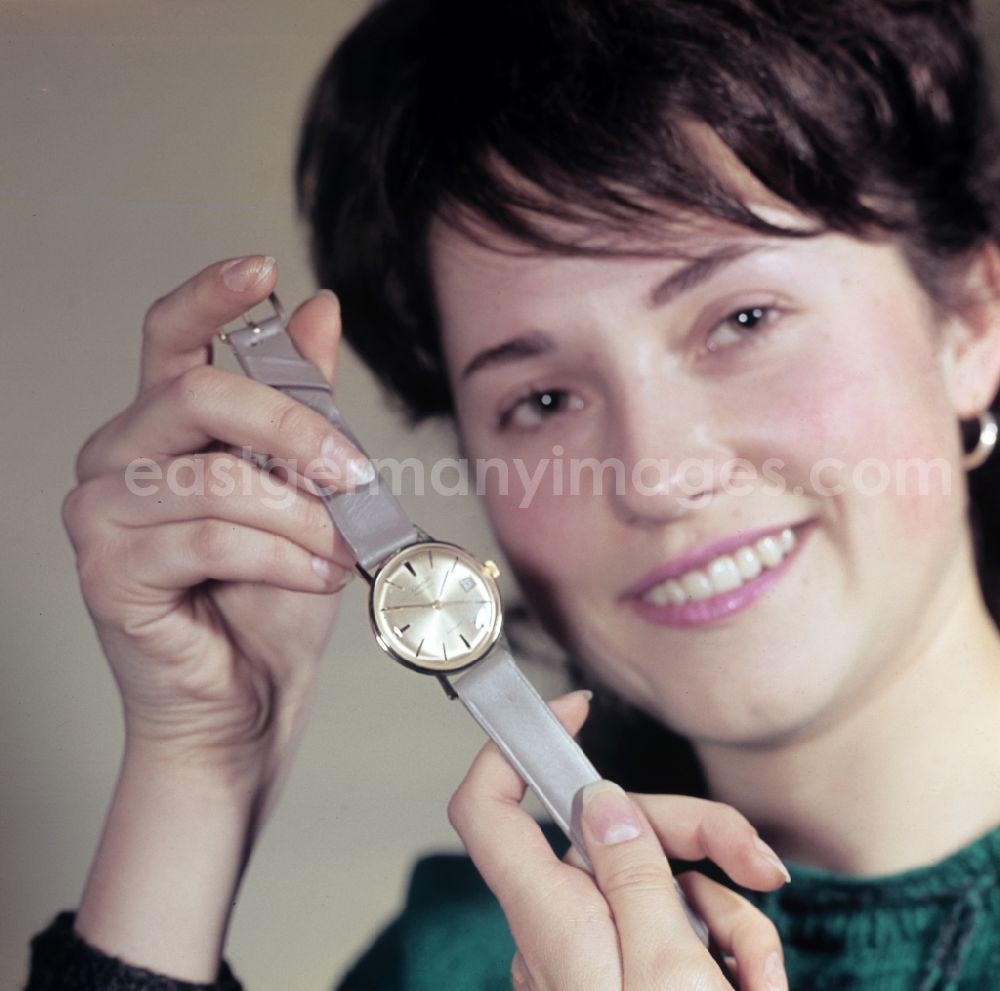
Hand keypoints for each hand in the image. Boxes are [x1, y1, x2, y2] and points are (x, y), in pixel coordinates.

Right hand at [61, 257, 364, 796]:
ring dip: (301, 518)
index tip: (262, 268)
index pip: (171, 337)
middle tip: (353, 476)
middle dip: (293, 431)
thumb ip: (305, 404)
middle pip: (198, 395)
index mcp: (163, 427)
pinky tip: (317, 577)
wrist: (246, 699)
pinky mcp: (109, 573)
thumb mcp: (305, 492)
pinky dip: (282, 558)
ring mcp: (102, 515)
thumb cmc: (269, 599)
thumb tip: (318, 311)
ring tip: (341, 551)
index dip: (211, 295)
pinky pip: (210, 539)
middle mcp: (117, 458)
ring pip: (214, 479)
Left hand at [448, 693, 788, 990]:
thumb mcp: (668, 971)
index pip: (487, 809)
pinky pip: (671, 928)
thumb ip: (632, 876)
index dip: (512, 748)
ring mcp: (597, 953)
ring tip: (756, 975)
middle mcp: (562, 928)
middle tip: (757, 861)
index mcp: (550, 917)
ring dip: (725, 913)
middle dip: (693, 835)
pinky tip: (749, 985)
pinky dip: (721, 946)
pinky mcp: (630, 974)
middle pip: (612, 832)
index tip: (575, 709)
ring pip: (657, 881)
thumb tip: (598, 800)